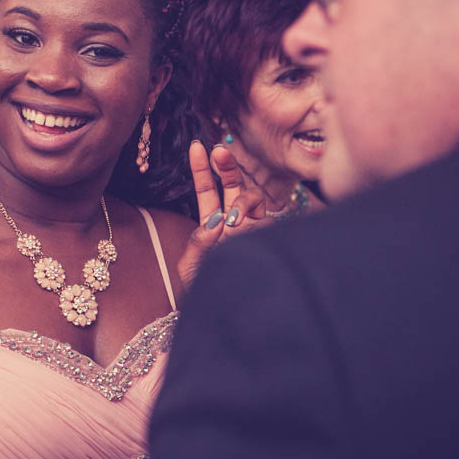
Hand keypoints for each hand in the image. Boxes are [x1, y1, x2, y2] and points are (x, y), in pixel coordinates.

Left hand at [177, 140, 264, 292]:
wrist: (226, 312)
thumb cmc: (205, 290)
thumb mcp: (190, 266)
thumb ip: (198, 243)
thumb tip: (216, 221)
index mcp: (212, 222)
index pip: (207, 189)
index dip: (202, 168)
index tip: (197, 147)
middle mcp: (234, 220)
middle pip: (233, 183)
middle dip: (227, 165)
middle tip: (219, 151)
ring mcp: (253, 227)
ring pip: (252, 198)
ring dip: (241, 202)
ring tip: (231, 221)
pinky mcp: (268, 237)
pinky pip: (265, 220)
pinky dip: (252, 221)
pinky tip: (242, 232)